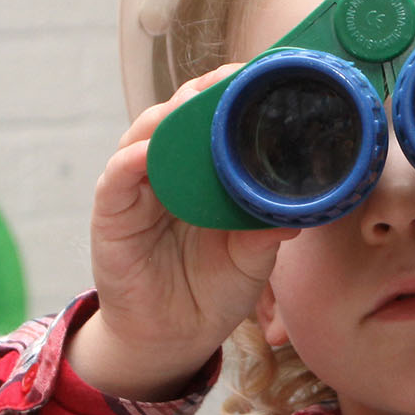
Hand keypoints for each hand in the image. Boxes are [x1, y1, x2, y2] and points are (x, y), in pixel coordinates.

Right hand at [68, 66, 297, 399]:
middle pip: (177, 116)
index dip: (230, 95)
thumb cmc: (212, 291)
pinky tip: (149, 152)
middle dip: (201, 93)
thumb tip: (301, 210)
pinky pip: (116, 179)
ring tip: (193, 103)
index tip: (259, 75)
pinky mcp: (113, 216)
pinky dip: (131, 161)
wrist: (173, 339)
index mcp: (205, 176)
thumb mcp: (251, 260)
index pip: (212, 122)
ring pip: (145, 135)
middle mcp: (170, 174)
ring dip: (168, 116)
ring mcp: (138, 191)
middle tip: (231, 77)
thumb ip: (267, 232)